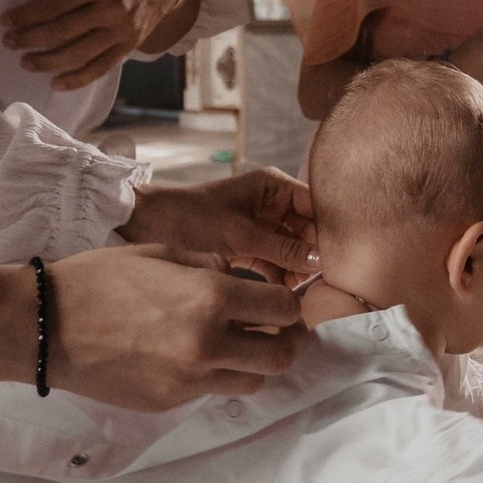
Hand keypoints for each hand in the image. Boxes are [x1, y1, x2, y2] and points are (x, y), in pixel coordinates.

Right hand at [0, 244, 303, 408]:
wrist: (45, 327)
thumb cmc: (99, 279)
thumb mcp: (162, 252)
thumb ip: (213, 266)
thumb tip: (244, 276)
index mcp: (209, 298)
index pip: (284, 308)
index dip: (289, 302)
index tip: (280, 297)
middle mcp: (207, 344)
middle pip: (281, 355)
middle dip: (287, 339)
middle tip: (276, 326)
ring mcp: (188, 380)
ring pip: (253, 381)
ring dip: (255, 361)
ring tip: (238, 342)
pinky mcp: (169, 402)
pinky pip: (210, 391)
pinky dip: (214, 374)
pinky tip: (194, 355)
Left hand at [4, 0, 190, 87]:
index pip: (55, 4)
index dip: (28, 14)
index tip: (7, 20)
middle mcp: (111, 9)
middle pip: (62, 30)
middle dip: (31, 38)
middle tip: (9, 43)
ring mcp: (122, 31)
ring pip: (79, 53)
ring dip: (48, 61)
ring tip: (26, 63)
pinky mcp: (130, 46)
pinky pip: (101, 67)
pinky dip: (78, 78)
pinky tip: (57, 83)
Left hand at [123, 168, 315, 283]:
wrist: (145, 227)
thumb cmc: (190, 218)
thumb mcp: (240, 235)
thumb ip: (282, 248)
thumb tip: (319, 262)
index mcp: (272, 186)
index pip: (315, 207)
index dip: (328, 232)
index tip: (338, 261)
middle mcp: (271, 203)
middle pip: (308, 230)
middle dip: (315, 255)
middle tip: (324, 284)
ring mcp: (261, 225)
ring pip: (293, 248)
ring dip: (299, 269)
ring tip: (306, 295)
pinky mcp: (249, 247)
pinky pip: (275, 261)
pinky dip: (281, 277)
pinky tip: (287, 297)